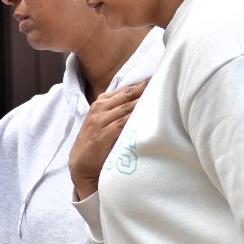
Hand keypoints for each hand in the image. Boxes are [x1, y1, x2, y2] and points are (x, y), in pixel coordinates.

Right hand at [70, 78, 148, 199]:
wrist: (80, 164)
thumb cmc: (96, 143)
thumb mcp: (104, 122)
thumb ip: (118, 111)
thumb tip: (142, 102)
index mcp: (100, 103)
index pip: (124, 90)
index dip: (140, 84)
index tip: (156, 78)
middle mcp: (99, 108)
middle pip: (126, 95)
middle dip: (144, 88)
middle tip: (163, 82)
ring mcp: (99, 121)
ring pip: (126, 107)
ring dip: (143, 102)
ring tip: (160, 96)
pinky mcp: (102, 135)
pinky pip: (122, 123)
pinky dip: (135, 118)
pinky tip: (147, 116)